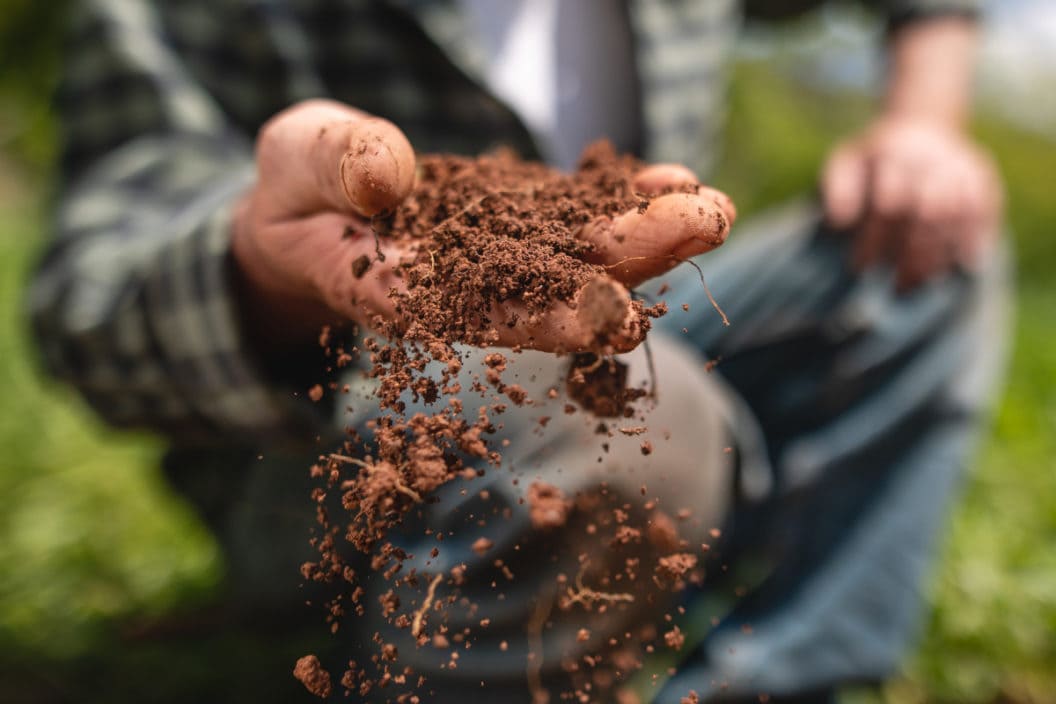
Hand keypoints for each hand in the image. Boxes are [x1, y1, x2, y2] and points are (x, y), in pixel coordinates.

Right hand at [232, 99, 735, 351]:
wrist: (315, 207)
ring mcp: (500, 259)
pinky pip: (578, 218)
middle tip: (705, 226)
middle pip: (554, 287)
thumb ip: (333, 165)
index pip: (480, 314)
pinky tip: (678, 181)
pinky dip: (625, 203)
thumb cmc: (294, 192)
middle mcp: (467, 289)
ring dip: (649, 236)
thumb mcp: (293, 163)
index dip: (547, 316)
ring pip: (579, 256)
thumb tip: (387, 174)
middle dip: (631, 262)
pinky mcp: (520, 227)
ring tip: (711, 205)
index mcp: (403, 293)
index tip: (615, 314)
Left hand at [822, 116, 1001, 289]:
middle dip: (911, 254)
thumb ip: (838, 189)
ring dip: (939, 254)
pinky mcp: (982, 175)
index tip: (860, 268)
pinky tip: (960, 267)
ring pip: (955, 214)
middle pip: (926, 212)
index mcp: (891, 154)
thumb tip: (839, 222)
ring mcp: (959, 165)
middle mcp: (929, 158)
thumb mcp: (845, 163)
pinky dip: (973, 240)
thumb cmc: (873, 159)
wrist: (921, 124)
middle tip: (897, 286)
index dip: (874, 239)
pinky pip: (983, 210)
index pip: (887, 204)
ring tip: (921, 283)